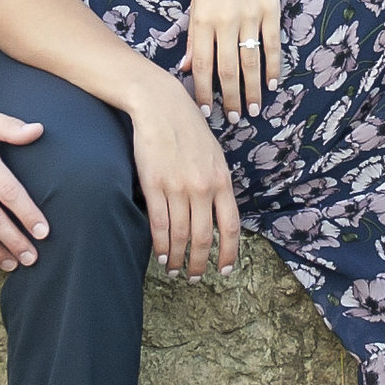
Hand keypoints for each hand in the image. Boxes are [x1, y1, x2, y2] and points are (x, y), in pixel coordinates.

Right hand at [128, 82, 246, 274]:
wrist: (161, 106)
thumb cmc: (188, 129)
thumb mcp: (215, 155)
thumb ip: (218, 184)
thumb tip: (219, 214)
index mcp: (222, 180)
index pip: (230, 226)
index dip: (228, 252)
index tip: (225, 270)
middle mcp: (202, 187)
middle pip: (204, 237)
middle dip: (200, 263)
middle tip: (196, 278)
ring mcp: (177, 187)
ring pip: (180, 235)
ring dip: (178, 258)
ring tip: (174, 271)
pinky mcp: (154, 185)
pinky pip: (159, 223)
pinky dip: (161, 244)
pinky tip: (161, 255)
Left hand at [185, 0, 284, 116]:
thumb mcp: (197, 2)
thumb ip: (194, 37)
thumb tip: (187, 68)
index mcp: (202, 20)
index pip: (202, 64)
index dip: (203, 91)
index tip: (206, 111)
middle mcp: (225, 21)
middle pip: (227, 69)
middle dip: (230, 98)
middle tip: (235, 118)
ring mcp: (249, 16)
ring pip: (250, 61)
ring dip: (252, 89)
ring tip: (253, 109)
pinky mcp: (270, 10)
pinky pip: (271, 45)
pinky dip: (272, 67)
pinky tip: (273, 84)